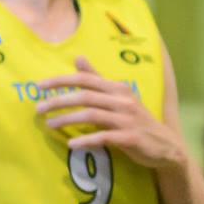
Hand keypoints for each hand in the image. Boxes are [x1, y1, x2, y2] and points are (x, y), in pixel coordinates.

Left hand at [36, 57, 186, 169]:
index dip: (61, 81)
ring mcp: (128, 119)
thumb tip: (78, 58)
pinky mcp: (131, 138)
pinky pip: (104, 137)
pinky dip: (86, 140)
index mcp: (119, 88)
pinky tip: (72, 144)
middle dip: (59, 101)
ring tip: (50, 125)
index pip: (86, 79)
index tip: (39, 87)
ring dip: (67, 119)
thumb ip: (97, 79)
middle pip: (86, 97)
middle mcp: (124, 101)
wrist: (165, 145)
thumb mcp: (119, 96)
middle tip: (38, 109)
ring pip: (92, 115)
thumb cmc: (136, 119)